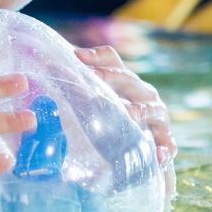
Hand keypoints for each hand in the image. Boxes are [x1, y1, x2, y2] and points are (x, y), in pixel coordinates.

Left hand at [74, 45, 176, 168]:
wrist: (137, 153)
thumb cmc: (109, 124)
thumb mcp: (91, 108)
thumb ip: (74, 93)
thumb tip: (45, 72)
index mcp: (124, 80)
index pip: (111, 59)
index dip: (96, 56)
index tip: (76, 56)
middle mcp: (143, 92)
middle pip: (127, 79)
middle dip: (109, 77)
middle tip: (93, 79)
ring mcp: (157, 115)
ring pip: (149, 109)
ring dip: (138, 112)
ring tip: (127, 115)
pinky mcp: (165, 140)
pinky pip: (167, 144)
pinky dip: (164, 149)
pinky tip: (158, 155)